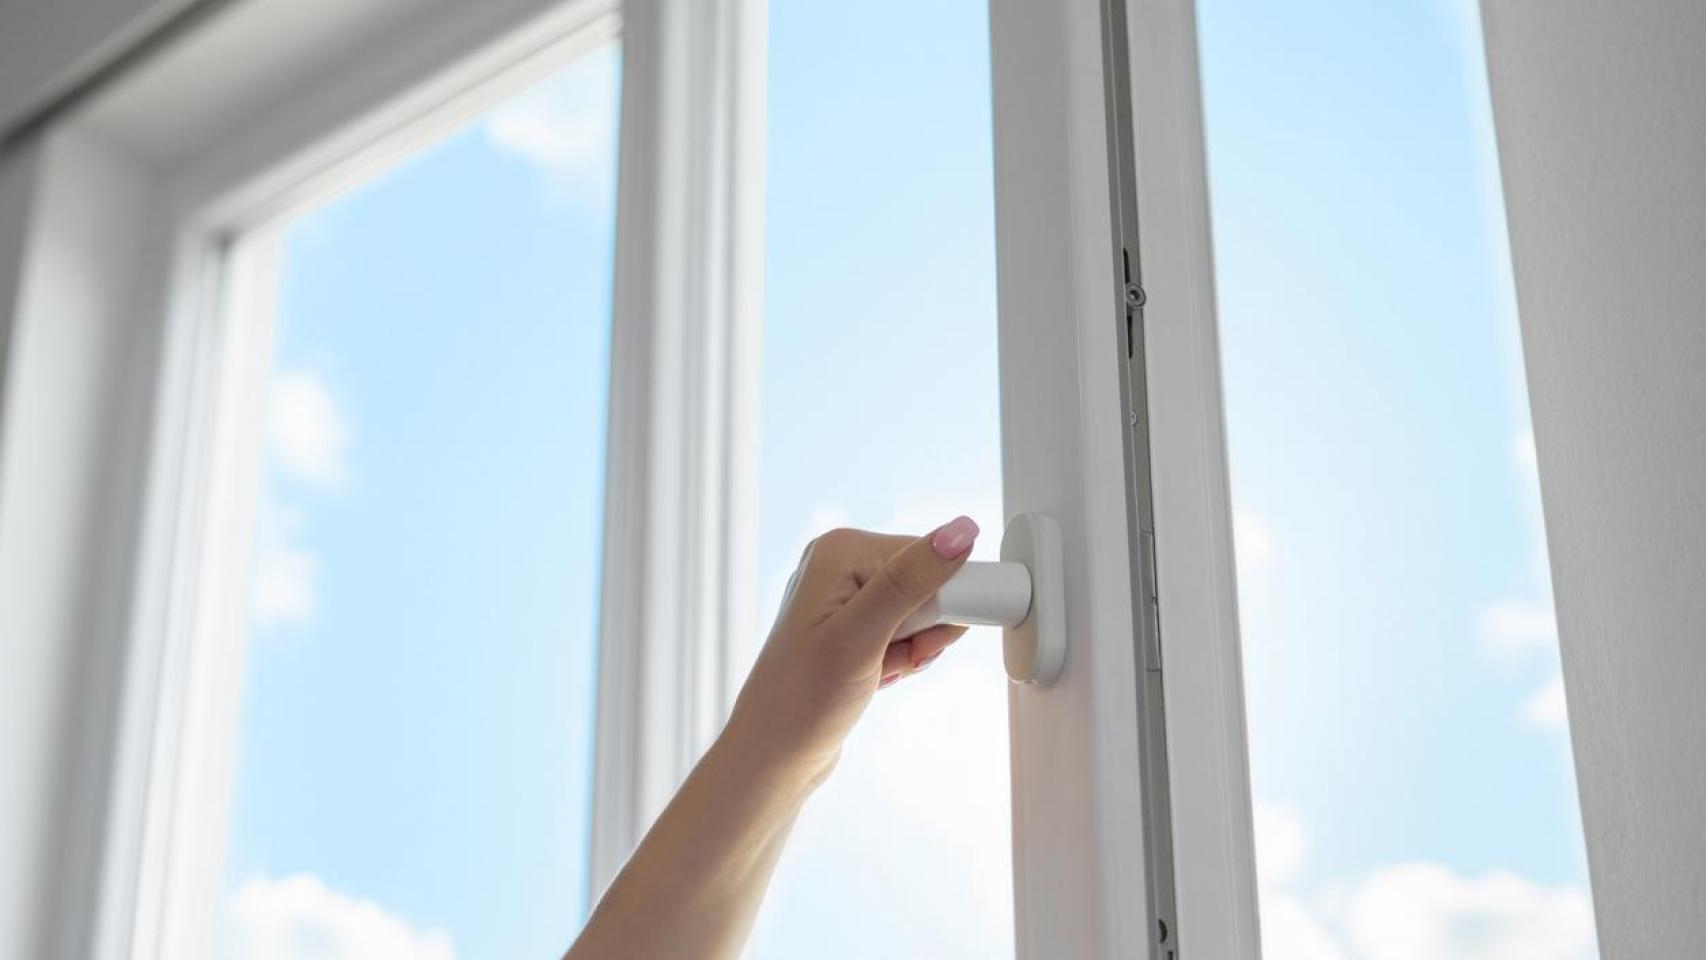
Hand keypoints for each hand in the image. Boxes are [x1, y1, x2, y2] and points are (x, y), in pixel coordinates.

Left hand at [722, 516, 980, 785]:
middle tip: (893, 658)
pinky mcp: (856, 628)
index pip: (928, 554)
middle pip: (929, 584)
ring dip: (915, 651)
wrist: (775, 756)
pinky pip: (908, 634)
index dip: (941, 601)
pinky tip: (877, 677)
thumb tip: (960, 530)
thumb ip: (911, 582)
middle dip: (924, 631)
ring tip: (879, 672)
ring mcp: (849, 598)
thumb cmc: (803, 699)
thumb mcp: (863, 636)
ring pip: (923, 614)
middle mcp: (843, 566)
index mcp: (841, 550)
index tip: (925, 636)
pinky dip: (904, 660)